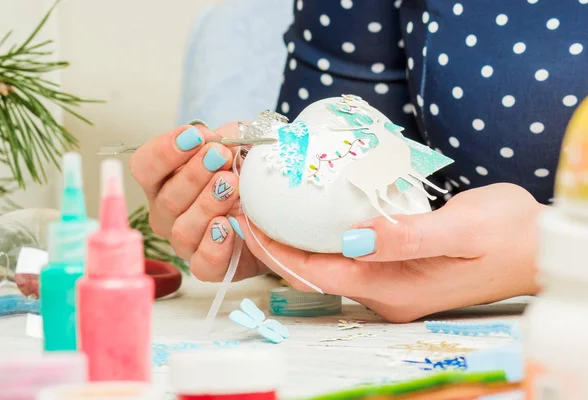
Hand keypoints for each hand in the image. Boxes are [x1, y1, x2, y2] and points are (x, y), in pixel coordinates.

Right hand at [130, 123, 266, 280]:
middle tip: (220, 156)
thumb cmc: (247, 176)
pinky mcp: (209, 266)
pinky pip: (203, 263)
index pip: (146, 166)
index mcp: (165, 181)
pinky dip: (215, 245)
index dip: (166, 150)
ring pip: (183, 229)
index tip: (195, 136)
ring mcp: (185, 242)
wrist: (273, 213)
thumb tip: (218, 140)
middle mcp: (168, 213)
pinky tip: (229, 226)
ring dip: (208, 204)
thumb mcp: (239, 147)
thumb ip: (227, 139)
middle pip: (166, 198)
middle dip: (194, 174)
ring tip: (232, 185)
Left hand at [227, 183, 542, 321]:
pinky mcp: (400, 273)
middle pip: (316, 273)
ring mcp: (393, 287)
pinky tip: (316, 215)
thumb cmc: (510, 234)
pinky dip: (324, 238)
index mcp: (395, 289)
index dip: (278, 250)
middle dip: (278, 246)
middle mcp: (387, 295)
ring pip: (330, 266)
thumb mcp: (463, 229)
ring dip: (298, 241)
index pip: (318, 272)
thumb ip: (407, 237)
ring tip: (272, 208)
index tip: (248, 222)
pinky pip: (349, 258)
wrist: (538, 248)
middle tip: (249, 209)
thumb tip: (354, 237)